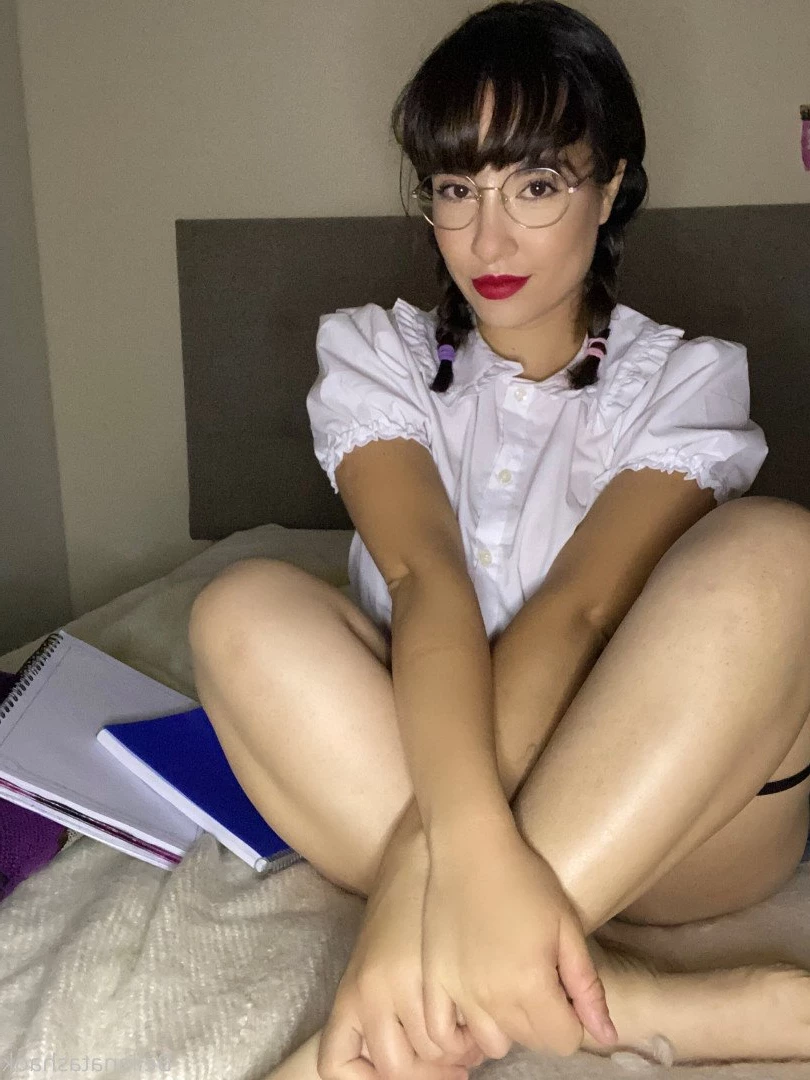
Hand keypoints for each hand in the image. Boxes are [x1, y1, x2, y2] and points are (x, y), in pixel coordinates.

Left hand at [317, 844, 493, 1079]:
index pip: (337, 1064)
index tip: (405, 1073)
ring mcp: (401, 983)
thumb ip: (384, 1004)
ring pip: (428, 1054)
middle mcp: (370, 992)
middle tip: (453, 1067)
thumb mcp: (378, 956)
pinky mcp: (433, 972)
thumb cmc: (407, 900)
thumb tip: (414, 1049)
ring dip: (453, 1056)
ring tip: (470, 1042)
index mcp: (353, 991)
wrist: (425, 849)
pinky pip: (449, 1033)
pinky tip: (476, 1029)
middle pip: (393, 1069)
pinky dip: (465, 1041)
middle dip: (428, 1075)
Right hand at [421, 823, 617, 1057]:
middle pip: (529, 1042)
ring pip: (489, 1044)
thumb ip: (587, 987)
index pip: (564, 1040)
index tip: (564, 989)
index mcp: (531, 985)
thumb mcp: (567, 926)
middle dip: (542, 1021)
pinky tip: (471, 1012)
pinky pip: (441, 1035)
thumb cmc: (525, 879)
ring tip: (506, 991)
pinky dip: (459, 1035)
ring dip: (505, 1028)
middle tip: (537, 980)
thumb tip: (608, 1036)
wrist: (470, 848)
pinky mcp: (433, 982)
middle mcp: (493, 999)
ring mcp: (457, 993)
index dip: (572, 1019)